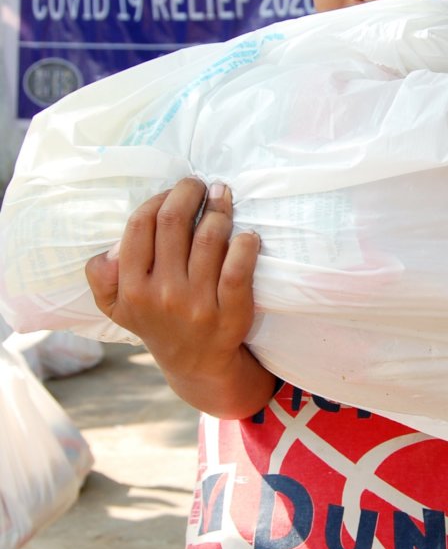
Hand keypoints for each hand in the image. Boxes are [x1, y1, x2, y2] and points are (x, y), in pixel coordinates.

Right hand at [85, 177, 274, 417]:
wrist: (197, 363)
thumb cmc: (157, 320)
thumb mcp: (116, 305)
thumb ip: (100, 275)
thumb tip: (111, 249)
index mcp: (132, 287)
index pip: (140, 225)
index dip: (158, 198)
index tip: (173, 192)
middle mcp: (163, 294)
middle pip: (174, 222)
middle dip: (190, 192)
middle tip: (201, 184)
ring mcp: (198, 303)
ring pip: (209, 237)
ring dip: (219, 209)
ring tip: (223, 198)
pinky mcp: (231, 311)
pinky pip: (238, 266)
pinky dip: (245, 243)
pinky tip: (247, 234)